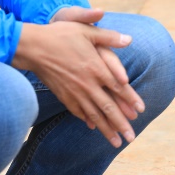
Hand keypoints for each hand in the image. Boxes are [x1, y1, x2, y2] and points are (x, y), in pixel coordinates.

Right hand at [12, 7, 144, 146]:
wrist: (33, 47)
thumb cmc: (60, 35)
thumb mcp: (86, 31)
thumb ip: (109, 36)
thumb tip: (129, 39)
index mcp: (96, 67)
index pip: (118, 87)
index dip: (131, 99)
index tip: (141, 111)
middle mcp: (87, 83)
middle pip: (108, 107)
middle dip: (121, 124)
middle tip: (132, 138)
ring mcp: (74, 92)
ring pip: (94, 114)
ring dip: (106, 129)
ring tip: (116, 143)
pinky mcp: (63, 95)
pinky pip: (78, 112)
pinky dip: (88, 120)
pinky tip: (94, 127)